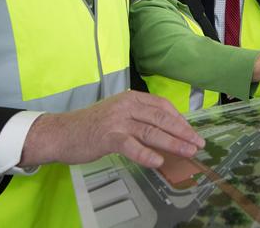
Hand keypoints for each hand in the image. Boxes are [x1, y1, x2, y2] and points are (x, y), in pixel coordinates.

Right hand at [19, 91, 204, 168]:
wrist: (61, 132)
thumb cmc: (91, 126)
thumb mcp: (118, 114)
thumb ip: (139, 118)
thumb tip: (165, 132)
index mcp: (131, 98)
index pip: (162, 106)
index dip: (180, 119)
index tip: (191, 132)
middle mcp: (126, 105)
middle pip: (161, 118)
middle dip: (183, 131)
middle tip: (198, 143)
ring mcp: (117, 120)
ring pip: (151, 131)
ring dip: (173, 143)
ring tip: (188, 152)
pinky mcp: (108, 136)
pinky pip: (132, 145)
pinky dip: (146, 154)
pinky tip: (158, 161)